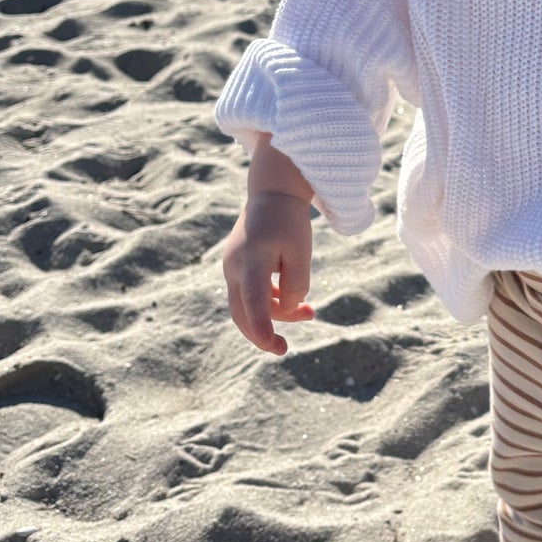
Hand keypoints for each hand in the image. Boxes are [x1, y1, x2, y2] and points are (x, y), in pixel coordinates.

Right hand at [222, 190, 315, 354]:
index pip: (254, 304)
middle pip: (242, 314)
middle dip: (263, 334)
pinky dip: (270, 302)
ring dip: (275, 314)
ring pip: (247, 305)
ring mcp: (231, 267)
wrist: (272, 192)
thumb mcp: (301, 251)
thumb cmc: (289, 220)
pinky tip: (293, 300)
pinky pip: (250, 294)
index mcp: (251, 260)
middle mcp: (234, 267)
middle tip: (284, 349)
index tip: (275, 347)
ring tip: (310, 311)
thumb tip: (288, 309)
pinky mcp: (236, 267)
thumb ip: (296, 284)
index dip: (262, 330)